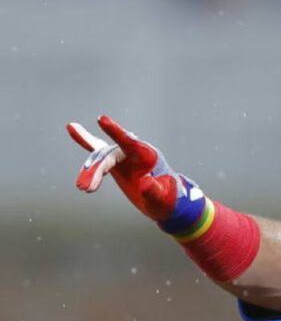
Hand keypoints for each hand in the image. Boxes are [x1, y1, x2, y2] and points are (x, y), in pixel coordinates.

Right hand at [68, 115, 208, 235]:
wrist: (166, 201)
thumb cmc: (169, 199)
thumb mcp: (163, 199)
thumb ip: (155, 191)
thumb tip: (144, 182)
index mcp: (148, 157)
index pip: (130, 143)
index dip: (116, 132)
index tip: (102, 119)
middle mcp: (134, 152)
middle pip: (110, 156)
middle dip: (96, 171)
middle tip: (85, 189)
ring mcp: (124, 155)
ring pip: (101, 159)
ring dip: (90, 173)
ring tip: (84, 189)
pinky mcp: (116, 161)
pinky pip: (98, 149)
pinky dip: (85, 139)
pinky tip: (72, 127)